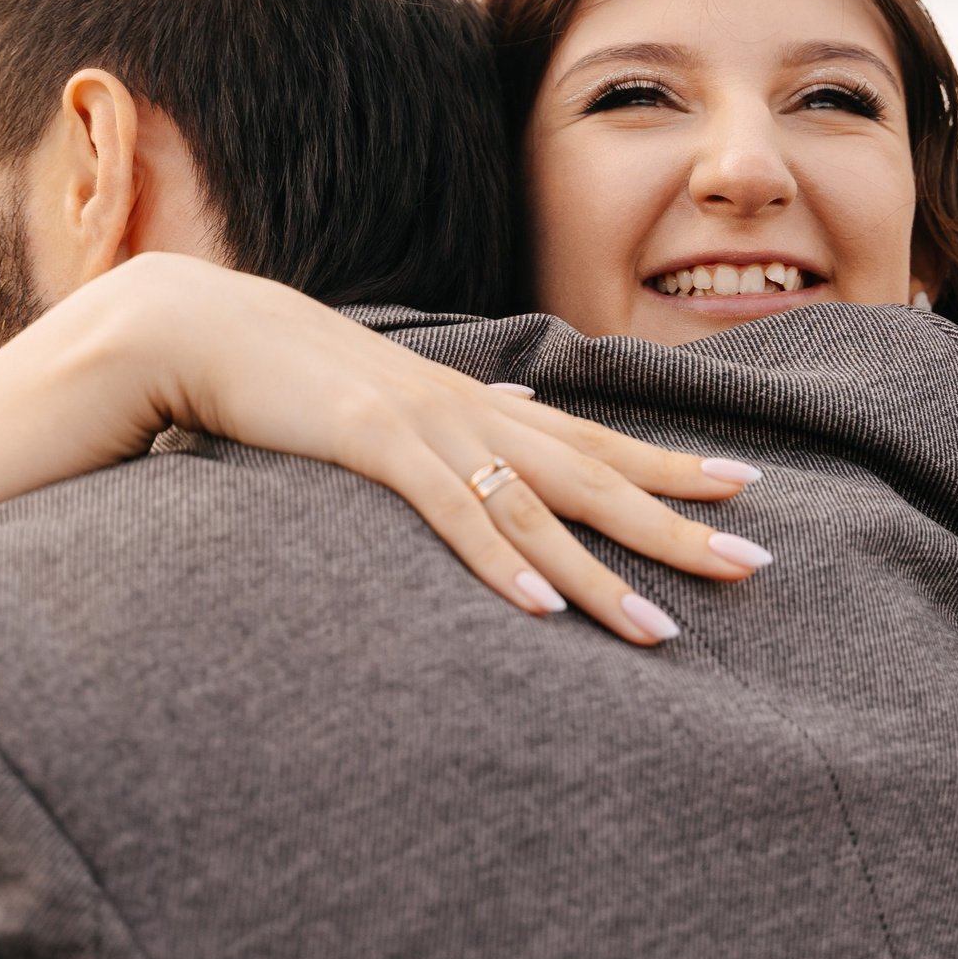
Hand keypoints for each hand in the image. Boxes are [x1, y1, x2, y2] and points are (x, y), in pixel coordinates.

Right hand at [56, 254, 768, 644]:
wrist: (203, 329)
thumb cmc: (295, 378)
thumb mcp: (387, 404)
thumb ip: (450, 424)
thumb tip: (504, 424)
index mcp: (477, 404)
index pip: (595, 438)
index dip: (671, 462)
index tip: (746, 486)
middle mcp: (471, 411)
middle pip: (595, 476)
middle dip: (676, 523)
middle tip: (754, 563)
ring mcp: (427, 426)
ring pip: (537, 510)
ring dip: (603, 575)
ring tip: (663, 629)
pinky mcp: (375, 444)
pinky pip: (452, 515)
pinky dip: (500, 564)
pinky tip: (543, 610)